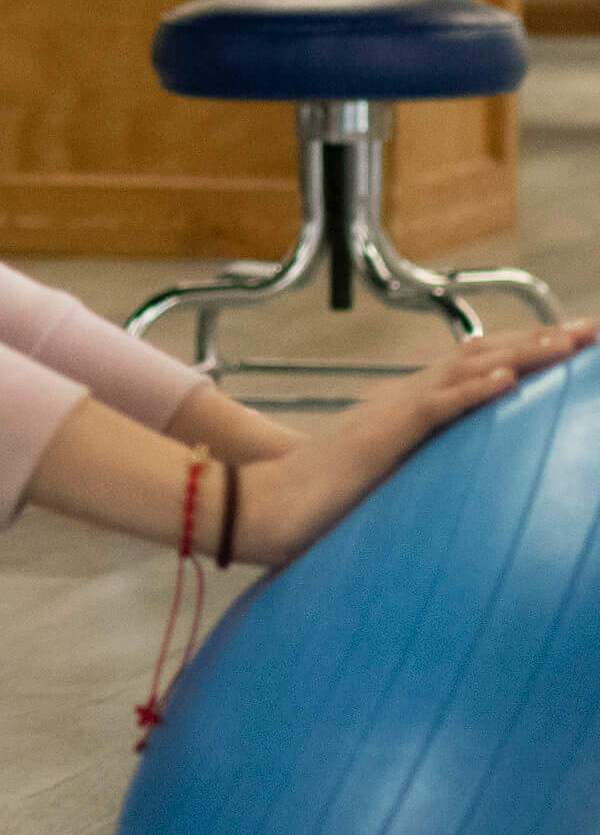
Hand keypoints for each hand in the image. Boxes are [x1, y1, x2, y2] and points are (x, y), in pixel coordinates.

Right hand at [237, 321, 598, 566]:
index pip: (478, 365)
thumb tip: (464, 489)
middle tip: (593, 328)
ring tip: (569, 342)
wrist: (267, 506)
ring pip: (468, 370)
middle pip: (484, 355)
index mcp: (411, 407)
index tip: (572, 342)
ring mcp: (395, 413)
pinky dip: (475, 390)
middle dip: (542, 340)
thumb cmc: (322, 502)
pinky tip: (509, 379)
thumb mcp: (390, 480)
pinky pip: (438, 408)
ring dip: (523, 354)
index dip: (526, 349)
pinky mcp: (384, 436)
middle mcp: (406, 398)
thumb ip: (424, 470)